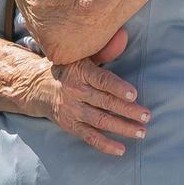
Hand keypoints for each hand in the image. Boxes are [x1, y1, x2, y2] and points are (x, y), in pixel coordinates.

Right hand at [38, 29, 150, 155]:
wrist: (37, 86)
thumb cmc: (68, 68)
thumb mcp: (82, 55)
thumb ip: (105, 50)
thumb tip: (123, 35)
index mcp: (79, 71)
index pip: (100, 80)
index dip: (117, 87)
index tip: (134, 95)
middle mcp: (74, 90)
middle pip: (104, 102)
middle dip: (127, 110)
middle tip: (146, 116)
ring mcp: (71, 109)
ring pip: (100, 120)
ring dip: (122, 128)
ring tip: (141, 132)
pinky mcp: (70, 125)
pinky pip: (89, 136)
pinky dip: (105, 144)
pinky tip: (121, 149)